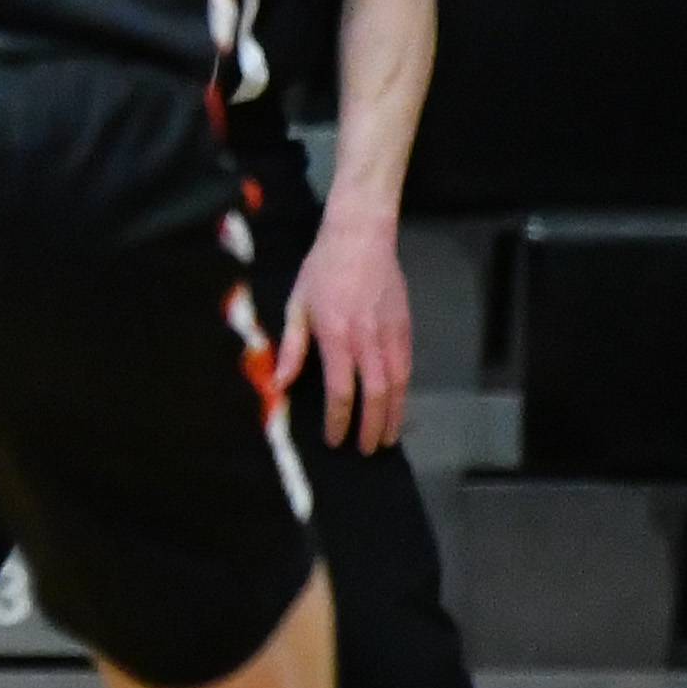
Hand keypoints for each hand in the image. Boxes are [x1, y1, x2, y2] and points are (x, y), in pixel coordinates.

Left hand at [276, 210, 413, 451]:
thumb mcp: (296, 304)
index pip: (340, 391)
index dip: (338, 420)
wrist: (361, 238)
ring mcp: (391, 336)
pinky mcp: (406, 329)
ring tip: (387, 439)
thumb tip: (279, 383)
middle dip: (372, 428)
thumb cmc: (322, 269)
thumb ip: (290, 347)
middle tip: (366, 449)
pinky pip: (408, 370)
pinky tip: (399, 407)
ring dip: (394, 417)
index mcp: (336, 336)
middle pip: (375, 396)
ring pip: (398, 387)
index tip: (335, 439)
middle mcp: (367, 341)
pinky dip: (405, 394)